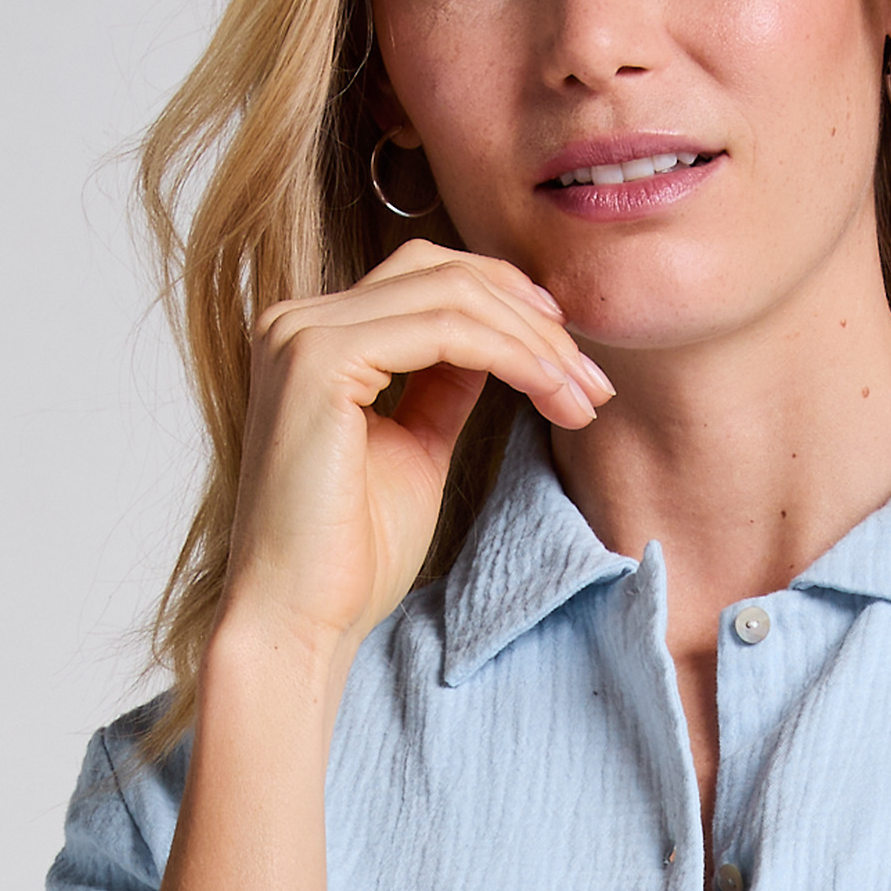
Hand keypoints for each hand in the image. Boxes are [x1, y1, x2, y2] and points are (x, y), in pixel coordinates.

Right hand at [218, 238, 614, 667]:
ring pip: (451, 294)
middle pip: (442, 271)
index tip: (571, 359)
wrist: (300, 619)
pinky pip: (444, 331)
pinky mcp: (320, 361)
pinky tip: (550, 390)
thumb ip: (444, 386)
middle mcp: (297, 321)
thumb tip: (496, 342)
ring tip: (582, 396)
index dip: (509, 304)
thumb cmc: (352, 556)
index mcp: (315, 338)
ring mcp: (303, 335)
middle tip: (592, 381)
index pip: (426, 278)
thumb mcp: (415, 449)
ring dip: (534, 342)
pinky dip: (511, 355)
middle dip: (532, 318)